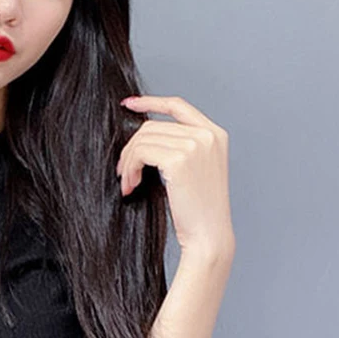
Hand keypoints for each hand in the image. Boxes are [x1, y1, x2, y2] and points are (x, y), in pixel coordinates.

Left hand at [116, 95, 234, 256]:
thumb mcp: (194, 171)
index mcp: (215, 134)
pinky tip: (130, 186)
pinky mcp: (179, 160)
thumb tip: (143, 138)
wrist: (208, 235)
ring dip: (128, 163)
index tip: (129, 105)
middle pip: (152, 126)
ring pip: (143, 140)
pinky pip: (140, 154)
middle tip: (123, 173)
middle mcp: (207, 135)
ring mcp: (195, 145)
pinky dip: (129, 170)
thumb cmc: (198, 211)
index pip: (178, 106)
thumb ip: (179, 148)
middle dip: (131, 149)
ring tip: (128, 184)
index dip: (150, 102)